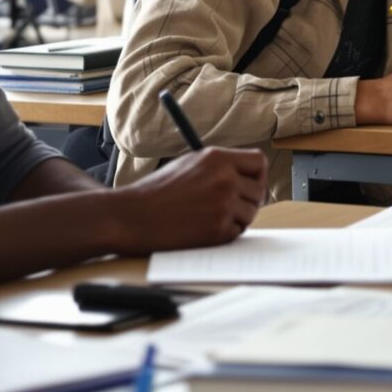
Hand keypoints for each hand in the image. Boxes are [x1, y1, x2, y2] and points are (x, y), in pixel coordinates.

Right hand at [109, 146, 266, 252]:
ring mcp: (223, 205)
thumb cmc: (156, 192)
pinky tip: (203, 229)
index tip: (250, 184)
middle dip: (248, 200)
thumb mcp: (190, 164)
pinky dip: (225, 234)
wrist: (131, 216)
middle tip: (231, 207)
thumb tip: (246, 176)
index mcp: (217, 158)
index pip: (258, 162)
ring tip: (211, 217)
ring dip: (237, 218)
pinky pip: (237, 232)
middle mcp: (225, 179)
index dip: (257, 175)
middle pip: (259, 190)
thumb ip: (219, 166)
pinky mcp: (218, 230)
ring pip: (250, 213)